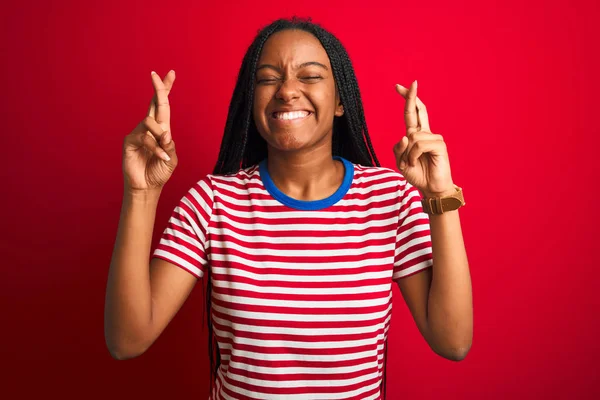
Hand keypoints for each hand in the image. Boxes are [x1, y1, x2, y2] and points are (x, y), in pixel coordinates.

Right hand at [122, 70, 177, 191]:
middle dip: (159, 88)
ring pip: (150, 122)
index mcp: (161, 129)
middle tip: (157, 74)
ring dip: (160, 136)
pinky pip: (144, 138)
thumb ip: (169, 145)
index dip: (166, 89)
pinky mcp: (129, 142)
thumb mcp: (171, 158)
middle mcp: (149, 128)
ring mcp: (138, 133)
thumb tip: (165, 132)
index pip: (164, 106)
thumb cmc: (159, 172)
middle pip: (154, 103)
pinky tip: (160, 157)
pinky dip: (155, 148)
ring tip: (164, 151)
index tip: (171, 74)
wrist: (147, 187)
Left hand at [393, 81, 454, 196]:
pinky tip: (417, 163)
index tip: (399, 86)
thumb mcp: (401, 162)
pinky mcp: (439, 145)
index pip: (411, 114)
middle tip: (411, 83)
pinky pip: (419, 145)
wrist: (431, 188)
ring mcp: (434, 138)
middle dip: (412, 96)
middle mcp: (425, 134)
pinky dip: (413, 156)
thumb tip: (406, 136)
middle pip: (418, 111)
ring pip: (412, 137)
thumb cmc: (418, 174)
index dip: (407, 100)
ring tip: (412, 164)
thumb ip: (399, 149)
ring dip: (407, 154)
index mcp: (415, 136)